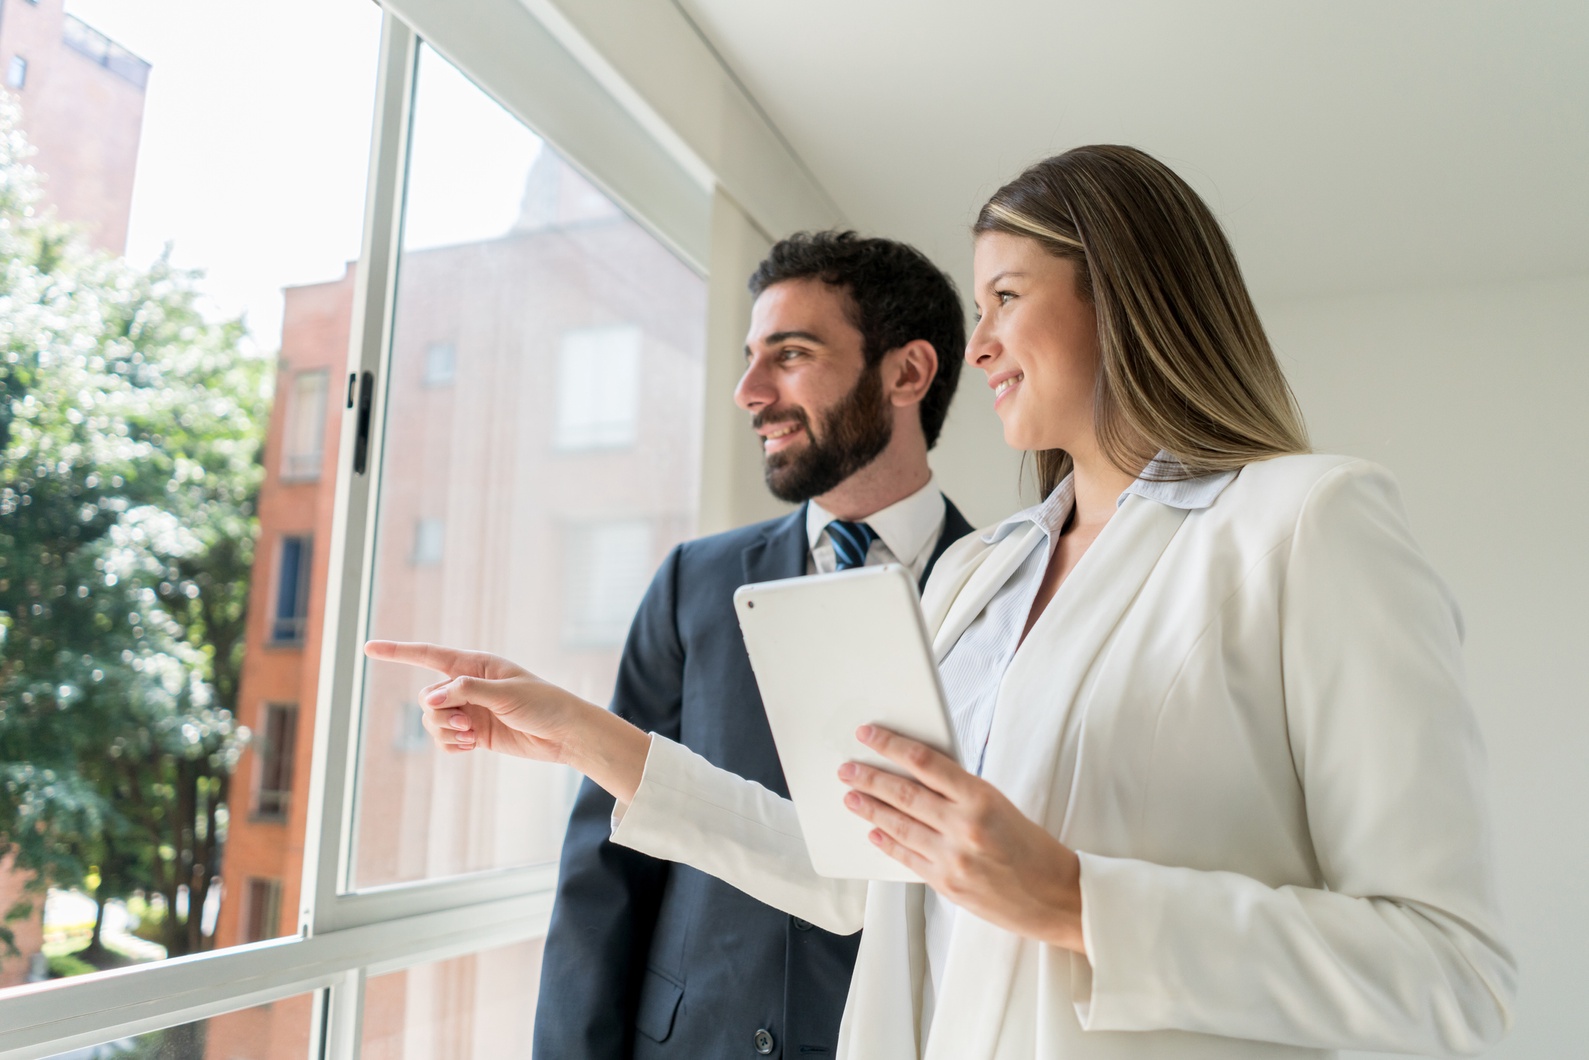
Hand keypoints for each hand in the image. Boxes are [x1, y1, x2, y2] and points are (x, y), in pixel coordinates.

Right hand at [364, 640, 583, 761]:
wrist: (565, 734)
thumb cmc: (543, 704)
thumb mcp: (506, 693)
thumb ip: (467, 691)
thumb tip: (430, 698)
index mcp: (475, 664)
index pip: (428, 656)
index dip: (397, 652)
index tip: (368, 648)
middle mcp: (467, 685)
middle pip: (427, 697)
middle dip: (439, 713)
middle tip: (467, 722)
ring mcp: (469, 710)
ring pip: (433, 721)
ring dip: (445, 731)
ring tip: (472, 735)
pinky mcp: (474, 733)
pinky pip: (444, 740)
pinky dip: (451, 745)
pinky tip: (471, 746)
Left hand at [839, 725, 1085, 953]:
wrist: (1058, 897)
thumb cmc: (1033, 847)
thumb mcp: (1001, 805)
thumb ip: (960, 791)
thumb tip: (917, 774)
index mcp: (981, 798)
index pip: (924, 762)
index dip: (891, 745)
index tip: (869, 734)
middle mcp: (964, 827)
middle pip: (903, 794)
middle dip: (870, 777)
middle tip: (847, 767)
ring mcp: (952, 858)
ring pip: (899, 826)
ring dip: (870, 809)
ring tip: (851, 795)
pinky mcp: (947, 885)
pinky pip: (907, 858)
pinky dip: (887, 843)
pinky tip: (873, 832)